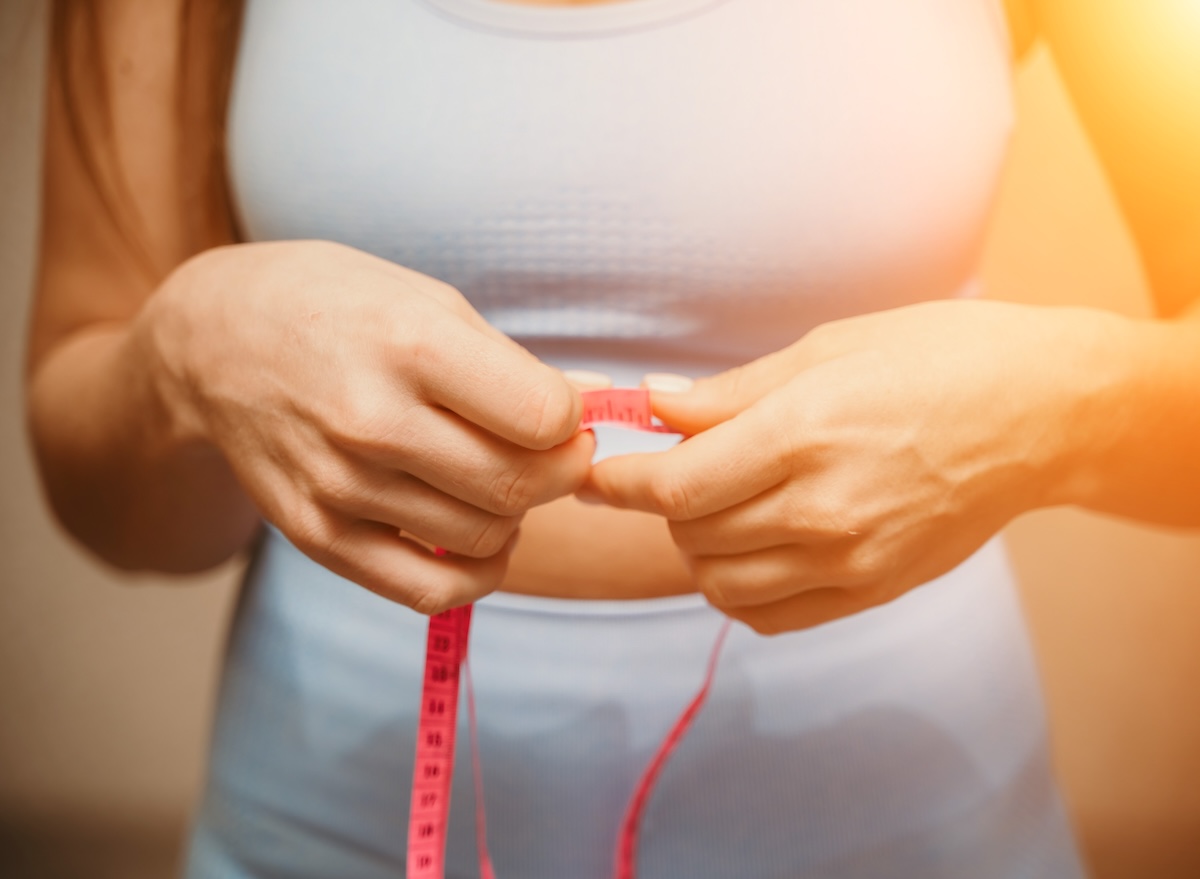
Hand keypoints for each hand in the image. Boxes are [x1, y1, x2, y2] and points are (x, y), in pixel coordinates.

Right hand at [139, 240, 593, 612]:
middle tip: (550, 451)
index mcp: (409, 344)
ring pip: (484, 537)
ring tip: (497, 477)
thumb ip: (515, 363)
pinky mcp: (317, 536)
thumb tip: (600, 400)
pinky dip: (477, 573)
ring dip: (516, 515)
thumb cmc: (336, 306)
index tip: (564, 412)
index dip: (572, 420)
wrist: (214, 340)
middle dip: (560, 472)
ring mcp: (339, 485)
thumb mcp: (428, 301)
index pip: (542, 417)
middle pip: (519, 485)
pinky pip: (429, 590)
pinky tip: (482, 538)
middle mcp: (370, 420)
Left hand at [581, 300, 1117, 632]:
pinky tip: (749, 549)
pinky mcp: (874, 588)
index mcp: (804, 435)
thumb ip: (729, 393)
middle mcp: (823, 509)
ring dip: (695, 549)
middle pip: (689, 535)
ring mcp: (852, 559)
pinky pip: (772, 616)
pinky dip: (738, 590)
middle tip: (668, 469)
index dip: (615, 482)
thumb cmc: (936, 358)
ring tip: (712, 508)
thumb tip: (651, 403)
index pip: (673, 486)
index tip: (590, 470)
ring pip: (721, 585)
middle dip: (657, 504)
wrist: (1041, 413)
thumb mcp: (826, 350)